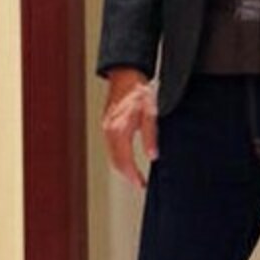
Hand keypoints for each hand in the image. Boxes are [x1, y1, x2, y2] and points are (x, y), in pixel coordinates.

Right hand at [101, 68, 157, 188]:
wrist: (125, 75)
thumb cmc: (138, 90)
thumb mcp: (150, 112)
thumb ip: (150, 136)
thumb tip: (152, 155)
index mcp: (120, 130)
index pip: (124, 160)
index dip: (133, 176)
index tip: (141, 185)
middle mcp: (110, 131)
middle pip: (116, 162)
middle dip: (127, 176)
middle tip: (139, 184)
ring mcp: (106, 128)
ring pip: (111, 156)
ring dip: (122, 168)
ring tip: (135, 176)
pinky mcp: (107, 125)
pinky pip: (110, 148)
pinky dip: (118, 158)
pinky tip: (126, 160)